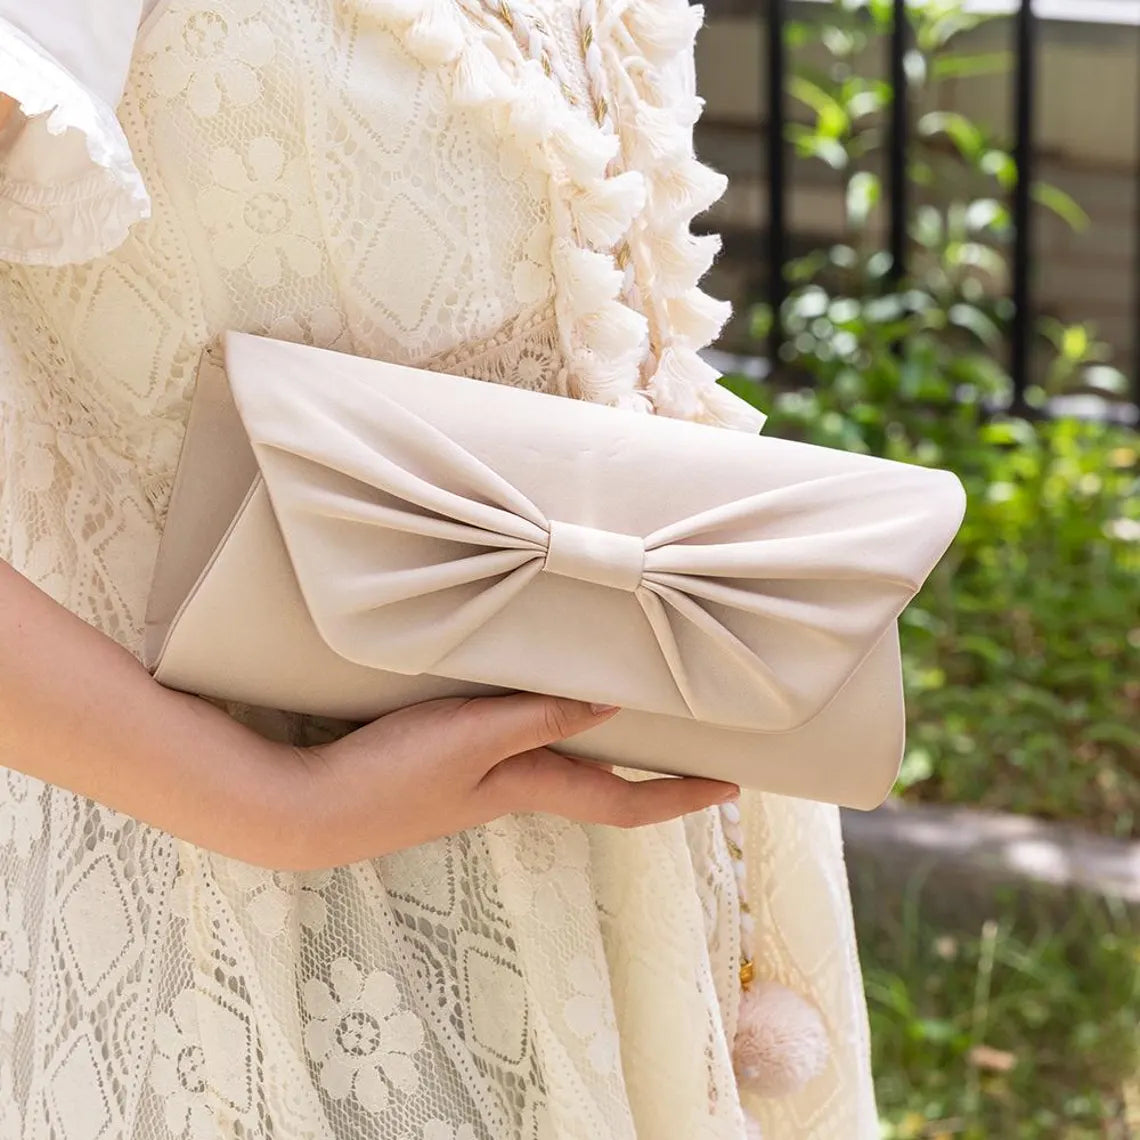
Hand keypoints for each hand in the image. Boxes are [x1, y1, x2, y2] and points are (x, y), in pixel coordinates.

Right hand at [281, 694, 739, 869]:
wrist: (310, 812)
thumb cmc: (392, 777)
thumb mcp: (474, 738)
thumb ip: (540, 717)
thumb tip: (617, 702)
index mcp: (527, 786)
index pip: (621, 802)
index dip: (678, 798)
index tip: (731, 789)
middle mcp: (510, 789)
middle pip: (596, 785)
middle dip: (644, 774)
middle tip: (684, 744)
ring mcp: (475, 782)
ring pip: (555, 762)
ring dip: (595, 746)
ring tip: (619, 708)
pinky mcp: (441, 769)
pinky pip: (514, 747)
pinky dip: (541, 727)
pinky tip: (528, 701)